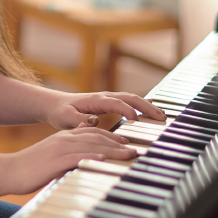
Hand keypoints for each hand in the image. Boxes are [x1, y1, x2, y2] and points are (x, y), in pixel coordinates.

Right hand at [6, 125, 136, 194]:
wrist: (11, 169)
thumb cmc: (33, 166)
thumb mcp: (54, 154)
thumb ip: (70, 152)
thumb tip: (87, 156)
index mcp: (64, 137)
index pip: (92, 132)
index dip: (111, 136)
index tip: (126, 142)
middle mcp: (64, 139)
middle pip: (96, 137)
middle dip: (117, 142)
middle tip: (134, 149)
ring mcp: (60, 149)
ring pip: (91, 146)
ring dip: (112, 150)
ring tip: (128, 154)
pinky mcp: (56, 161)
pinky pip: (77, 158)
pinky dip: (92, 158)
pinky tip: (103, 160)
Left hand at [45, 91, 166, 129]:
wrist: (55, 104)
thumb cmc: (60, 112)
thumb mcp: (65, 118)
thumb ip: (79, 120)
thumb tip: (94, 120)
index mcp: (95, 100)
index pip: (115, 103)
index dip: (127, 110)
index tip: (136, 120)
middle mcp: (104, 97)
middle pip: (129, 98)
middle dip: (146, 106)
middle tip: (162, 117)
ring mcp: (108, 99)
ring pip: (132, 98)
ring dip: (147, 105)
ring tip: (162, 115)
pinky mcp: (109, 103)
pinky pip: (129, 101)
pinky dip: (142, 104)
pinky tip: (154, 108)